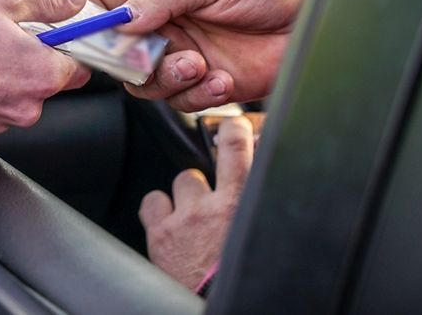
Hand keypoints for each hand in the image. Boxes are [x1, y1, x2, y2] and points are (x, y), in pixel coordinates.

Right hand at [0, 0, 91, 132]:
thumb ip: (47, 0)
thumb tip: (73, 0)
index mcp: (43, 74)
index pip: (81, 64)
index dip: (69, 43)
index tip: (56, 29)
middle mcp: (27, 104)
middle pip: (47, 77)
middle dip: (33, 54)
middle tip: (8, 29)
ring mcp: (0, 117)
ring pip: (18, 89)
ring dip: (8, 68)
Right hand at [88, 0, 315, 110]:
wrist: (319, 16)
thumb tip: (122, 17)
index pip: (103, 3)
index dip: (89, 21)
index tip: (89, 36)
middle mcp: (163, 21)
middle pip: (115, 51)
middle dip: (129, 60)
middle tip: (148, 57)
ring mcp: (181, 53)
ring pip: (144, 82)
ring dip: (168, 78)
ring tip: (199, 64)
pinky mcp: (204, 82)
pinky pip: (180, 101)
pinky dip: (198, 95)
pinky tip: (221, 78)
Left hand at [140, 116, 254, 290]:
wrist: (215, 304)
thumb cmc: (241, 275)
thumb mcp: (261, 235)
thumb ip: (262, 208)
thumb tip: (268, 190)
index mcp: (243, 207)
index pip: (238, 150)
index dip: (234, 131)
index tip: (233, 125)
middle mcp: (210, 209)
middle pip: (200, 168)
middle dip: (206, 181)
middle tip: (212, 203)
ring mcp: (181, 220)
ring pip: (179, 182)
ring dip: (186, 196)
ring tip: (194, 220)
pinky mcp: (160, 235)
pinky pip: (152, 202)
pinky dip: (159, 209)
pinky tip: (169, 223)